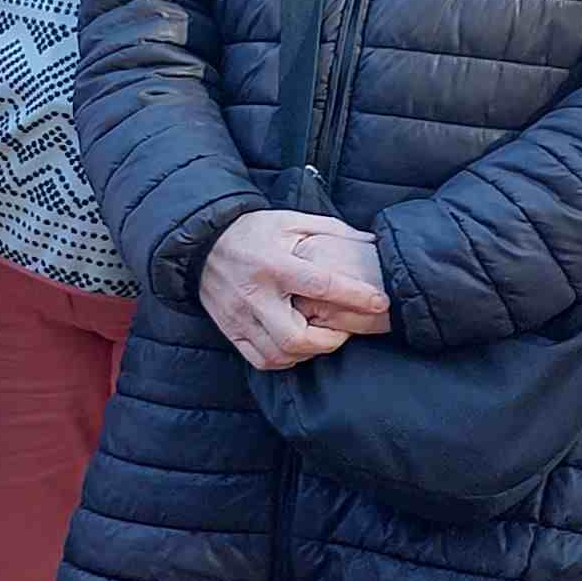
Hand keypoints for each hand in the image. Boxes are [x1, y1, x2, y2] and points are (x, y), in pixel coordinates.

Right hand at [200, 210, 391, 370]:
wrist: (202, 241)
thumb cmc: (253, 230)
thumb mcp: (291, 220)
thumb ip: (331, 230)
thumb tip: (370, 242)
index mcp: (274, 263)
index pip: (321, 286)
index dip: (355, 297)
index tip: (380, 302)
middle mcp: (255, 294)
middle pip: (296, 336)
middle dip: (329, 340)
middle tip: (343, 330)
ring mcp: (239, 316)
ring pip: (280, 354)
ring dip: (309, 352)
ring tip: (321, 338)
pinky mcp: (230, 329)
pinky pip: (261, 360)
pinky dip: (285, 359)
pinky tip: (296, 347)